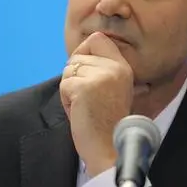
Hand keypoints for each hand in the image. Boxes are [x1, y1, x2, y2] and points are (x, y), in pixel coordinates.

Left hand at [60, 32, 148, 176]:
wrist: (109, 147)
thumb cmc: (107, 123)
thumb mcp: (113, 89)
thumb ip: (102, 70)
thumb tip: (79, 55)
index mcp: (123, 67)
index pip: (98, 39)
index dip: (84, 51)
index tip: (84, 72)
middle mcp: (114, 68)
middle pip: (77, 56)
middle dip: (74, 78)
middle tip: (88, 100)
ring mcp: (100, 76)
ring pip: (68, 71)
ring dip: (69, 90)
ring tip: (85, 107)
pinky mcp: (84, 88)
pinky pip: (63, 85)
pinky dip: (66, 101)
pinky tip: (80, 112)